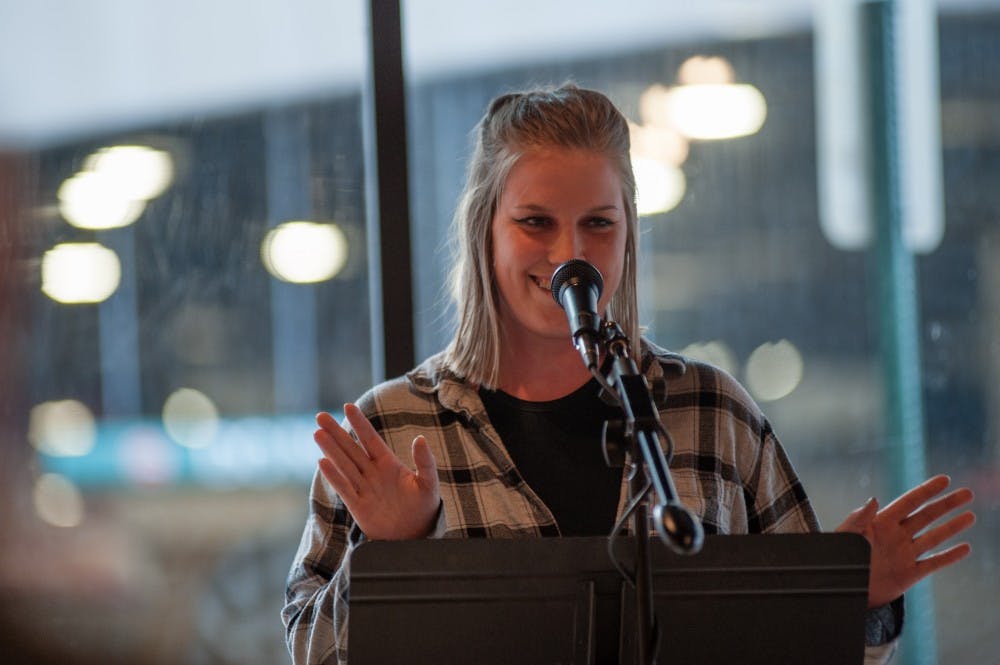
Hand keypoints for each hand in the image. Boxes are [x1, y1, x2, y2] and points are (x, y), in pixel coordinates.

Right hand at [314, 403, 439, 539]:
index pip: (370, 439)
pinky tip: (322, 462)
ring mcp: (364, 488)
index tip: (348, 406)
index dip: (359, 423)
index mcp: (389, 463)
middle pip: (351, 448)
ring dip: (331, 449)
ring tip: (317, 433)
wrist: (415, 535)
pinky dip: (333, 476)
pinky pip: (344, 488)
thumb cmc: (424, 507)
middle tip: (321, 416)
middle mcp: (373, 473)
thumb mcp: (429, 483)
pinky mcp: (358, 506)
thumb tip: (420, 438)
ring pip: (344, 465)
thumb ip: (425, 461)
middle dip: (336, 432)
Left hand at [837, 475, 974, 607]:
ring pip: (934, 537)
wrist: (840, 589)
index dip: (926, 490)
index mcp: (881, 522)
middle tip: (968, 493)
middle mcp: (896, 536)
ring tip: (970, 516)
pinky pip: (933, 563)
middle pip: (926, 516)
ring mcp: (904, 554)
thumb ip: (859, 518)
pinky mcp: (909, 575)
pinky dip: (949, 557)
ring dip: (952, 527)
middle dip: (946, 504)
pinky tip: (965, 548)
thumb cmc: (837, 558)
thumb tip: (874, 499)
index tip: (945, 479)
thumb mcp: (846, 535)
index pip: (909, 502)